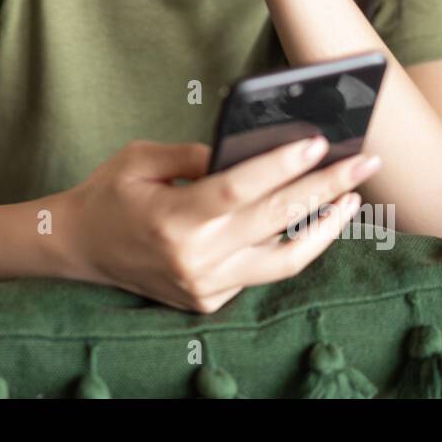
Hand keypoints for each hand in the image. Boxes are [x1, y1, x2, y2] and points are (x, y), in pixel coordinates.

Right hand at [60, 136, 381, 313]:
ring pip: (283, 259)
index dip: (281, 165)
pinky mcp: (209, 300)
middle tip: (364, 162)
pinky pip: (260, 272)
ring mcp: (205, 285)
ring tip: (350, 198)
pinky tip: (308, 220)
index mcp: (173, 217)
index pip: (240, 188)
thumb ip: (192, 153)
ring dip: (324, 228)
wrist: (78, 249)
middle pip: (275, 219)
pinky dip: (287, 245)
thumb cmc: (108, 195)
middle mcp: (194, 257)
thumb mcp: (139, 158)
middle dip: (327, 187)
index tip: (318, 142)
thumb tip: (244, 147)